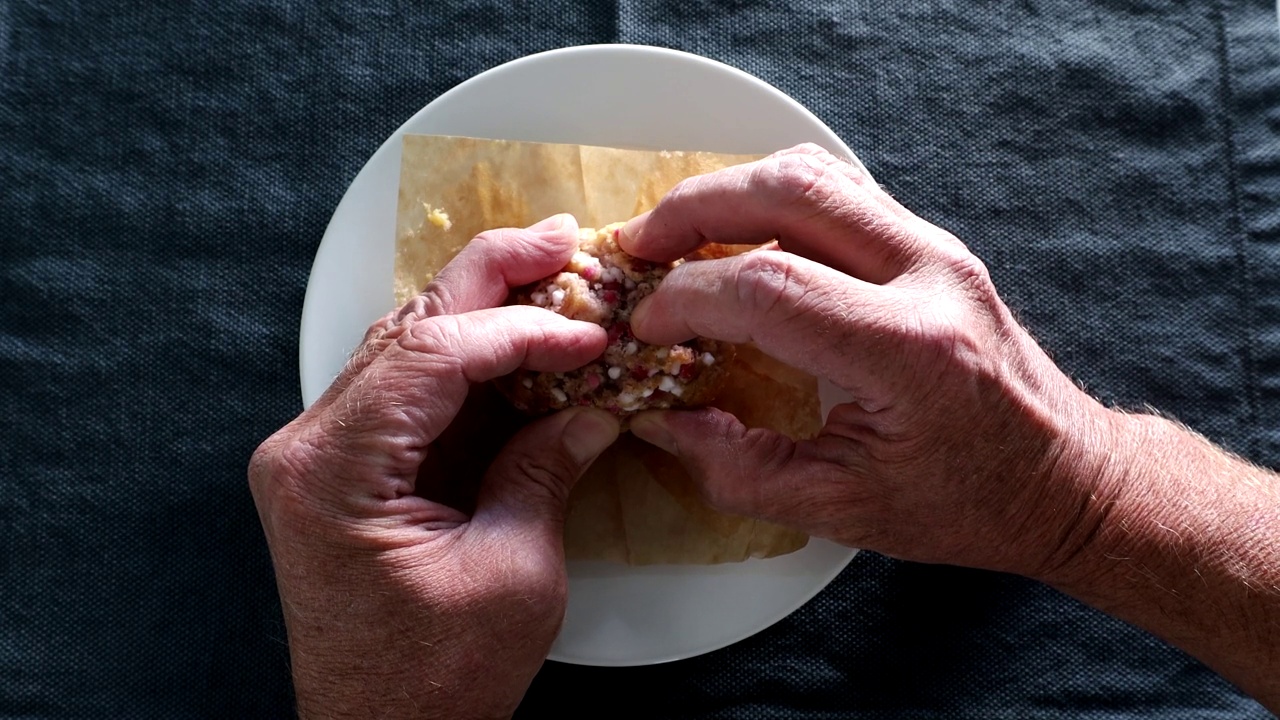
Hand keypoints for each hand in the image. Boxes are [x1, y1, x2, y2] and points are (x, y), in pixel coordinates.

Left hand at [248, 215, 619, 719]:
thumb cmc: (432, 682)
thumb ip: (545, 470)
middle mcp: (309, 450)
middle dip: (490, 276)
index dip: (519, 328)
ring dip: (478, 308)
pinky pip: (407, 390)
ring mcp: (321, 457)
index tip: (587, 332)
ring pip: (405, 348)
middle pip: (408, 330)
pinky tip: (510, 334)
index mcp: (333, 473)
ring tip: (546, 270)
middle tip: (560, 239)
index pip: (432, 356)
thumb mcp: (512, 572)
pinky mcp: (347, 470)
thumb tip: (592, 404)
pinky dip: (464, 358)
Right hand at [620, 144, 1116, 577]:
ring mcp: (937, 249)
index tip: (647, 324)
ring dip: (732, 191)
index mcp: (909, 351)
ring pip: (817, 175)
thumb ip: (739, 469)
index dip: (688, 297)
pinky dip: (774, 198)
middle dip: (695, 209)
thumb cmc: (968, 502)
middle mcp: (929, 278)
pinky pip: (842, 191)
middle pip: (790, 193)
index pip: (770, 287)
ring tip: (676, 232)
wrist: (1065, 477)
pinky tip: (739, 234)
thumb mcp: (844, 508)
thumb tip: (661, 423)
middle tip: (638, 244)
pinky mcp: (932, 244)